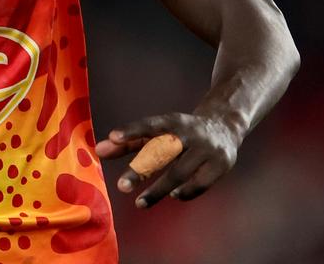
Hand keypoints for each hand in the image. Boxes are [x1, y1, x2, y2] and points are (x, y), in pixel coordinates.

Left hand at [95, 112, 240, 207]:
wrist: (225, 126)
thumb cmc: (180, 132)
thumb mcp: (157, 132)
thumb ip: (129, 142)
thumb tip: (98, 150)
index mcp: (172, 121)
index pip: (150, 125)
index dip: (132, 130)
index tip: (113, 137)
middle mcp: (190, 134)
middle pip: (163, 153)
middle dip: (141, 169)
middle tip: (121, 186)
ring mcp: (207, 150)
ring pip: (180, 172)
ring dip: (159, 189)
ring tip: (140, 203)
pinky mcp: (220, 165)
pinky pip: (200, 184)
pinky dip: (185, 192)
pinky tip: (173, 196)